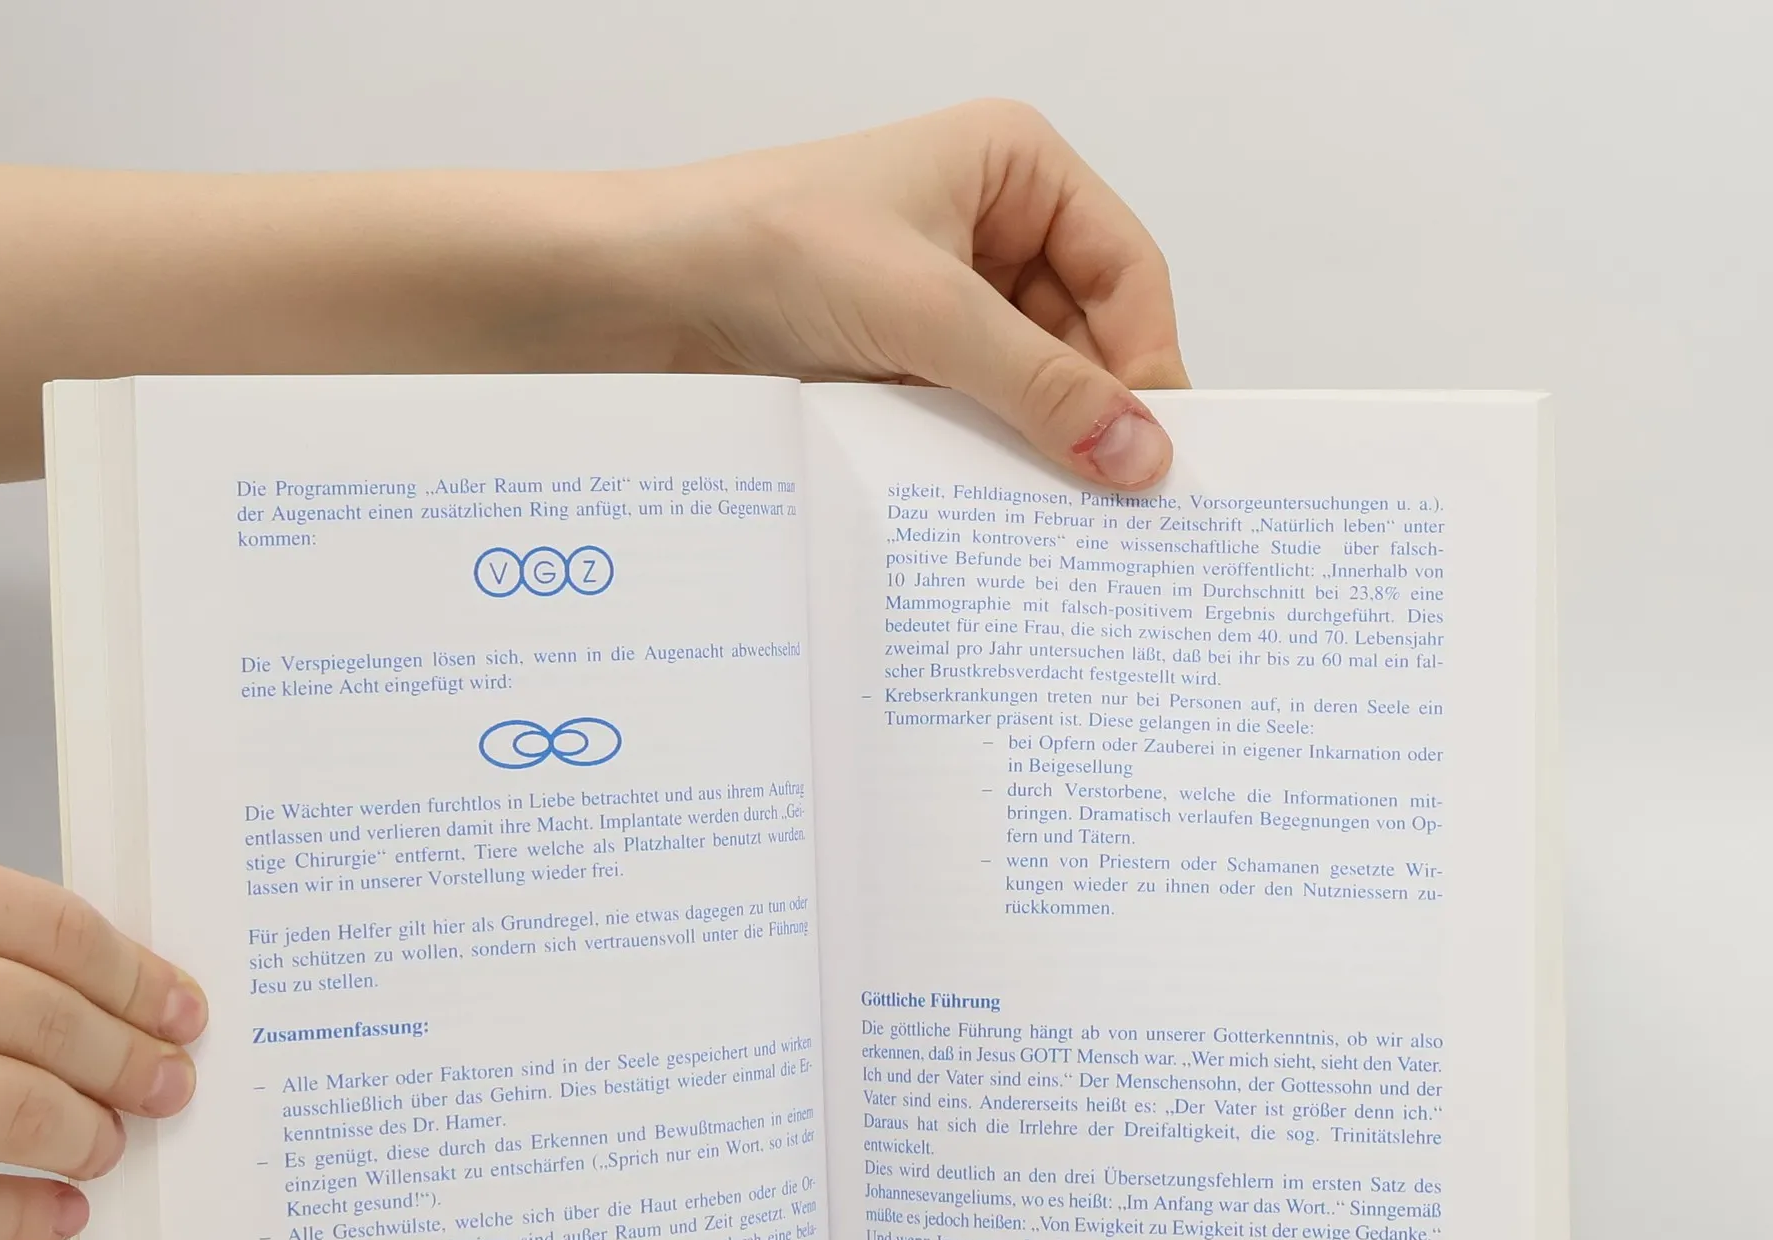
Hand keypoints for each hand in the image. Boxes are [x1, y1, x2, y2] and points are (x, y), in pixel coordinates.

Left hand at [0, 104, 1183, 489]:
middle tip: (1115, 517)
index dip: (1149, 368)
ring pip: (1028, 390)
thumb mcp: (925, 316)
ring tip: (1049, 527)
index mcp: (1014, 167)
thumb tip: (1146, 458)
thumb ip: (1044, 391)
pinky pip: (968, 420)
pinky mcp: (891, 365)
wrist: (627, 296)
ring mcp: (937, 302)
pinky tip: (984, 516)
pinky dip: (979, 466)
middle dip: (1093, 420)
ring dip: (1032, 452)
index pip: (1130, 277)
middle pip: (1086, 340)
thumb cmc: (757, 250)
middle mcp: (984, 228)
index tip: (1158, 461)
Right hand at [0, 825, 206, 1239]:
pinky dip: (5, 1215)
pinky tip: (57, 1215)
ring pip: (1, 1103)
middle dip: (127, 1060)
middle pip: (42, 1017)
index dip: (134, 975)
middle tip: (172, 1083)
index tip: (180, 1006)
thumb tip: (71, 988)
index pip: (48, 927)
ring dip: (81, 1132)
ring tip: (116, 1145)